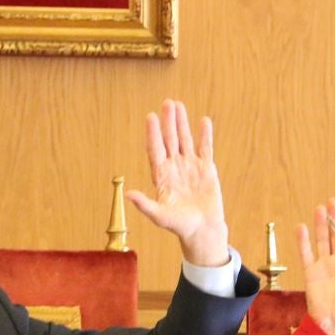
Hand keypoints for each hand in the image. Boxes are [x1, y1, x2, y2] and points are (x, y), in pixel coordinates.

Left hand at [125, 99, 229, 267]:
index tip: (150, 117)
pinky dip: (205, 136)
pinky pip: (205, 149)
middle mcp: (174, 167)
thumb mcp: (160, 216)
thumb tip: (128, 194)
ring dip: (182, 123)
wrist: (202, 230)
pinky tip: (204, 121)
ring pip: (185, 140)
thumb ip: (145, 205)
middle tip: (167, 103)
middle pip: (170, 140)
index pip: (156, 150)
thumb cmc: (179, 225)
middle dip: (168, 123)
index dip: (153, 134)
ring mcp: (190, 166)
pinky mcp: (206, 169)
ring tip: (179, 105)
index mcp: (161, 176)